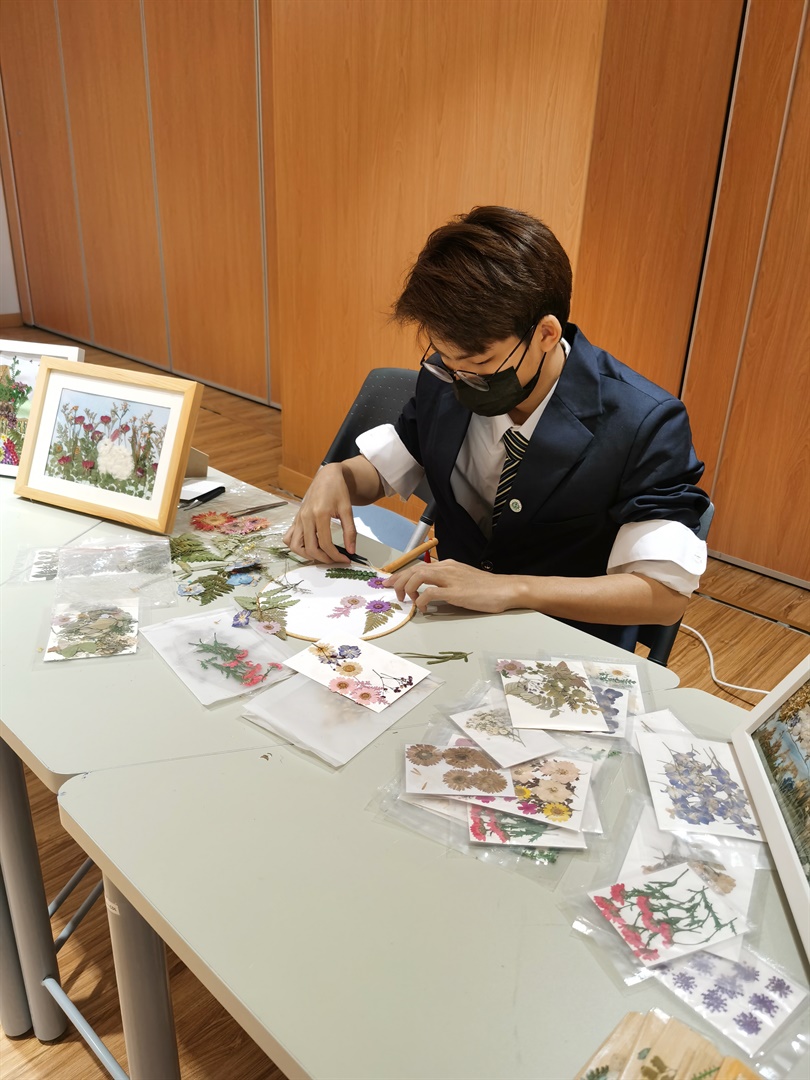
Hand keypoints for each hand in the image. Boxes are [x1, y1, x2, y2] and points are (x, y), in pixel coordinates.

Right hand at [283, 463, 354, 563]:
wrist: (327, 476)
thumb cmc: (338, 490)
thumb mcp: (347, 510)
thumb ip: (350, 531)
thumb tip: (351, 550)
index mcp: (319, 514)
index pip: (325, 543)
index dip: (336, 556)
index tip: (345, 559)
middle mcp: (306, 517)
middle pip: (310, 548)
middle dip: (324, 559)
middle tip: (335, 559)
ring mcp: (298, 518)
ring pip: (295, 546)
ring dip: (307, 555)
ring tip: (321, 555)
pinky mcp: (295, 519)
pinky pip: (289, 537)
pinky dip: (296, 546)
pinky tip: (309, 546)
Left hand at [385, 559, 516, 612]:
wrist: (506, 589)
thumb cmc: (487, 588)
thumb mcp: (463, 580)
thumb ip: (447, 583)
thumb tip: (430, 593)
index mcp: (448, 565)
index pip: (418, 566)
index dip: (401, 574)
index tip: (391, 582)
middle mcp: (447, 568)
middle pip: (414, 569)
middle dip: (398, 580)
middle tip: (392, 591)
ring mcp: (451, 579)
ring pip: (419, 576)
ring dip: (407, 588)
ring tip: (407, 600)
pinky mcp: (456, 592)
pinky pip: (430, 593)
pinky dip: (421, 600)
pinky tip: (422, 608)